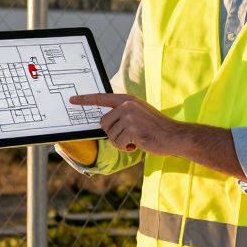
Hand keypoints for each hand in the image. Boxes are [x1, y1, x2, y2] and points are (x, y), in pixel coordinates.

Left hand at [69, 93, 186, 155]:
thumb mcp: (138, 114)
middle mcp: (127, 105)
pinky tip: (139, 144)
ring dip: (121, 142)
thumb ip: (122, 114)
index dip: (85, 100)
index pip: (101, 98)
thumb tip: (104, 123)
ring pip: (110, 135)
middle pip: (103, 123)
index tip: (72, 100)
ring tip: (136, 139)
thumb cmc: (156, 128)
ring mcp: (129, 116)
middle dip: (112, 134)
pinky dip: (127, 148)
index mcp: (127, 100)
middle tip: (129, 136)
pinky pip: (118, 143)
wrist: (174, 136)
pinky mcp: (132, 129)